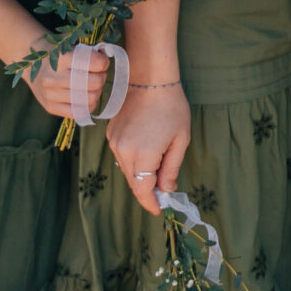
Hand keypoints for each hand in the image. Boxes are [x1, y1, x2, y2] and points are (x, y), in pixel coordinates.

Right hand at [20, 42, 105, 120]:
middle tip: (98, 74)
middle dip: (102, 77)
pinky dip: (88, 105)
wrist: (31, 64)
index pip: (97, 63)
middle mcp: (54, 77)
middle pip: (95, 83)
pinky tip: (85, 96)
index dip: (104, 62)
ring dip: (97, 91)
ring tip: (91, 85)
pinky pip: (80, 113)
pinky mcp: (50, 107)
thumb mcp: (71, 45)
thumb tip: (108, 58)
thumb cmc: (57, 53)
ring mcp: (50, 94)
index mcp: (61, 58)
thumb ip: (90, 52)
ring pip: (90, 99)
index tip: (102, 61)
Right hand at [108, 82, 189, 215]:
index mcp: (142, 154)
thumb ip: (171, 168)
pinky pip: (121, 156)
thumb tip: (166, 190)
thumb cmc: (172, 108)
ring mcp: (114, 143)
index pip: (142, 190)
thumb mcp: (180, 140)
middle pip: (134, 182)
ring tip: (159, 170)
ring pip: (126, 170)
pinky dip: (133, 161)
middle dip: (147, 190)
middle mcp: (123, 151)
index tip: (159, 209)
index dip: (150, 203)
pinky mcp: (110, 135)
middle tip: (164, 193)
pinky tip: (148, 153)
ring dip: (140, 175)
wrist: (150, 80)